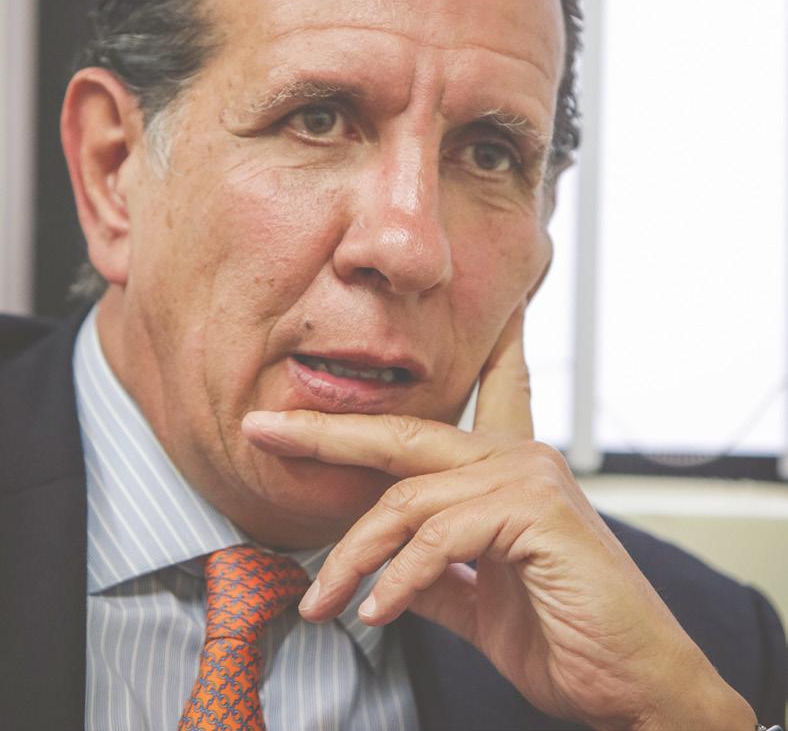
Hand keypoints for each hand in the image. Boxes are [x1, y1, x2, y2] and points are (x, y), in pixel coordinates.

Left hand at [242, 309, 755, 730]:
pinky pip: (438, 538)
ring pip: (406, 500)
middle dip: (327, 433)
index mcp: (511, 470)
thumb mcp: (484, 603)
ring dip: (353, 557)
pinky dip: (399, 580)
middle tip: (266, 431)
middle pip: (403, 434)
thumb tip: (387, 575)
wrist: (636, 686)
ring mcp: (526, 477)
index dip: (477, 350)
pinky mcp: (532, 511)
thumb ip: (437, 577)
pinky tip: (377, 612)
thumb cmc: (571, 637)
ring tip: (321, 603)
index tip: (471, 315)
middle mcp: (519, 457)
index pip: (486, 394)